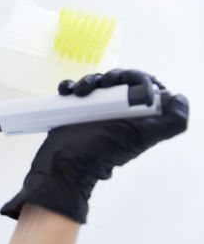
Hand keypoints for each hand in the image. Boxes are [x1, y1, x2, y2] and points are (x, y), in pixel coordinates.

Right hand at [0, 69, 188, 222]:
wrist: (64, 165)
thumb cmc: (99, 153)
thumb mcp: (139, 138)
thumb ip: (169, 124)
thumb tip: (179, 98)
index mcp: (135, 117)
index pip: (144, 86)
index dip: (137, 78)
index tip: (126, 82)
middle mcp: (115, 113)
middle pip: (118, 81)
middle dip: (110, 77)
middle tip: (102, 85)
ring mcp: (93, 110)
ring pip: (95, 82)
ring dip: (87, 80)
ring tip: (79, 92)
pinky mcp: (72, 110)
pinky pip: (73, 90)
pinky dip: (70, 86)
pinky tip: (66, 91)